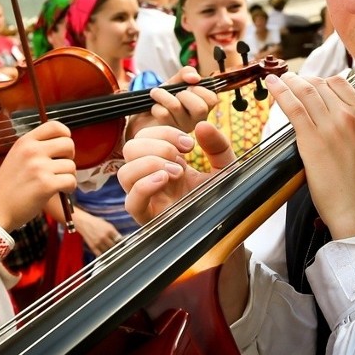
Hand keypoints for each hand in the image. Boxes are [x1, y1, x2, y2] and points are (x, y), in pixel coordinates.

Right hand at [0, 120, 75, 231]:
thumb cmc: (9, 185)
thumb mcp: (17, 156)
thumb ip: (36, 148)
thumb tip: (64, 144)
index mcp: (25, 142)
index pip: (54, 126)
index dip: (65, 135)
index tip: (63, 147)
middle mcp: (32, 151)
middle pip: (68, 144)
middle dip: (69, 157)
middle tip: (60, 168)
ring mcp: (39, 167)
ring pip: (71, 165)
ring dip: (68, 176)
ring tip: (56, 183)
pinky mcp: (46, 185)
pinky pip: (71, 181)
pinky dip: (69, 188)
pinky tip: (60, 191)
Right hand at [72, 209, 121, 255]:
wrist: (84, 223)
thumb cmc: (95, 222)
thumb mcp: (107, 224)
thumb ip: (114, 232)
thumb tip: (119, 238)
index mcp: (109, 230)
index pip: (119, 239)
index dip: (121, 242)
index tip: (121, 244)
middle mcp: (104, 237)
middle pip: (114, 246)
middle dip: (116, 247)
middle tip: (117, 248)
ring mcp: (98, 242)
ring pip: (108, 251)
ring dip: (110, 251)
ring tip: (111, 250)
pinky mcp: (93, 247)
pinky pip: (100, 254)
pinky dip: (103, 255)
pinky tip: (105, 253)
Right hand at [118, 123, 234, 224]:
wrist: (230, 229)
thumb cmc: (224, 199)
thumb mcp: (226, 167)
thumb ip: (218, 146)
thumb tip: (202, 125)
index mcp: (165, 163)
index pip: (146, 137)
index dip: (164, 133)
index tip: (189, 144)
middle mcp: (152, 178)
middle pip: (130, 148)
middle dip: (156, 145)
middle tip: (180, 156)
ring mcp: (148, 199)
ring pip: (124, 173)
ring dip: (149, 163)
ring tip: (176, 171)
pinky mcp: (149, 220)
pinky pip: (131, 202)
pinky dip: (144, 185)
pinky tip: (165, 180)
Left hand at [126, 66, 217, 136]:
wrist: (144, 115)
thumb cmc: (164, 98)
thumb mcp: (176, 82)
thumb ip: (186, 74)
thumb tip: (195, 77)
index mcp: (203, 107)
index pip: (212, 99)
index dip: (199, 89)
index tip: (188, 87)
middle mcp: (196, 121)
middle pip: (200, 108)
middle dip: (183, 94)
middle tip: (175, 94)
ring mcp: (183, 129)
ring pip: (176, 107)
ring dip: (163, 95)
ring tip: (156, 94)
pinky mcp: (167, 133)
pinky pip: (163, 114)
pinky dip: (156, 106)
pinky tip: (154, 108)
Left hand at [265, 72, 354, 239]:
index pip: (340, 83)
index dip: (322, 80)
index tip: (311, 83)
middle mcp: (349, 116)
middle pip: (321, 85)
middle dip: (304, 80)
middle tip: (292, 81)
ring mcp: (330, 126)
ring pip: (306, 92)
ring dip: (289, 82)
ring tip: (279, 79)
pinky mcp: (312, 140)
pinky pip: (294, 107)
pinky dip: (280, 92)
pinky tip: (272, 85)